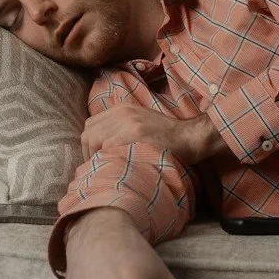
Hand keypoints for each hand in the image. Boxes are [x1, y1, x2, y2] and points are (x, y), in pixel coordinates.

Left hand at [83, 100, 222, 166]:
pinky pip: (108, 147)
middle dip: (88, 152)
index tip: (95, 159)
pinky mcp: (135, 132)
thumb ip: (122, 129)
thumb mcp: (142, 124)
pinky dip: (107, 159)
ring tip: (105, 169)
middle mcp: (122, 112)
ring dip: (95, 157)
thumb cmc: (167, 137)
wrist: (190, 137)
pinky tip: (115, 168)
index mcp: (122, 108)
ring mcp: (128, 121)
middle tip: (97, 168)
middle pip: (88, 132)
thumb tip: (102, 149)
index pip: (91, 125)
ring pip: (94, 140)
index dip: (89, 144)